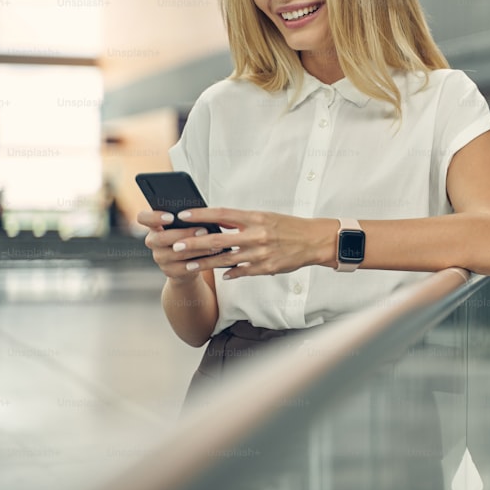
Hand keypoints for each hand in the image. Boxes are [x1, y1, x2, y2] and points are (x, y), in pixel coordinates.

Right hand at [136, 210, 215, 283]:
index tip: (171, 217)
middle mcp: (153, 241)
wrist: (191, 262)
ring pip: (175, 253)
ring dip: (196, 248)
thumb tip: (200, 210)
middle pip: (161, 238)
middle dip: (184, 234)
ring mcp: (159, 257)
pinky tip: (209, 258)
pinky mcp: (169, 271)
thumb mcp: (187, 224)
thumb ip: (187, 218)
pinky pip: (183, 268)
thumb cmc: (190, 236)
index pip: (143, 217)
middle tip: (204, 230)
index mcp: (155, 225)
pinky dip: (198, 262)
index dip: (153, 217)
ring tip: (214, 244)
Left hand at [162, 207, 335, 279]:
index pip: (222, 214)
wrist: (313, 240)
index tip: (183, 215)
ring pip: (226, 260)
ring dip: (205, 263)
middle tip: (176, 246)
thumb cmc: (289, 226)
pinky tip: (221, 275)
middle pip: (219, 240)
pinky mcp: (266, 268)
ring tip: (189, 265)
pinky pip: (242, 271)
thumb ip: (243, 221)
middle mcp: (256, 235)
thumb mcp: (266, 217)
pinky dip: (230, 273)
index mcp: (256, 218)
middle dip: (195, 244)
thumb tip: (218, 223)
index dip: (201, 215)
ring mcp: (260, 253)